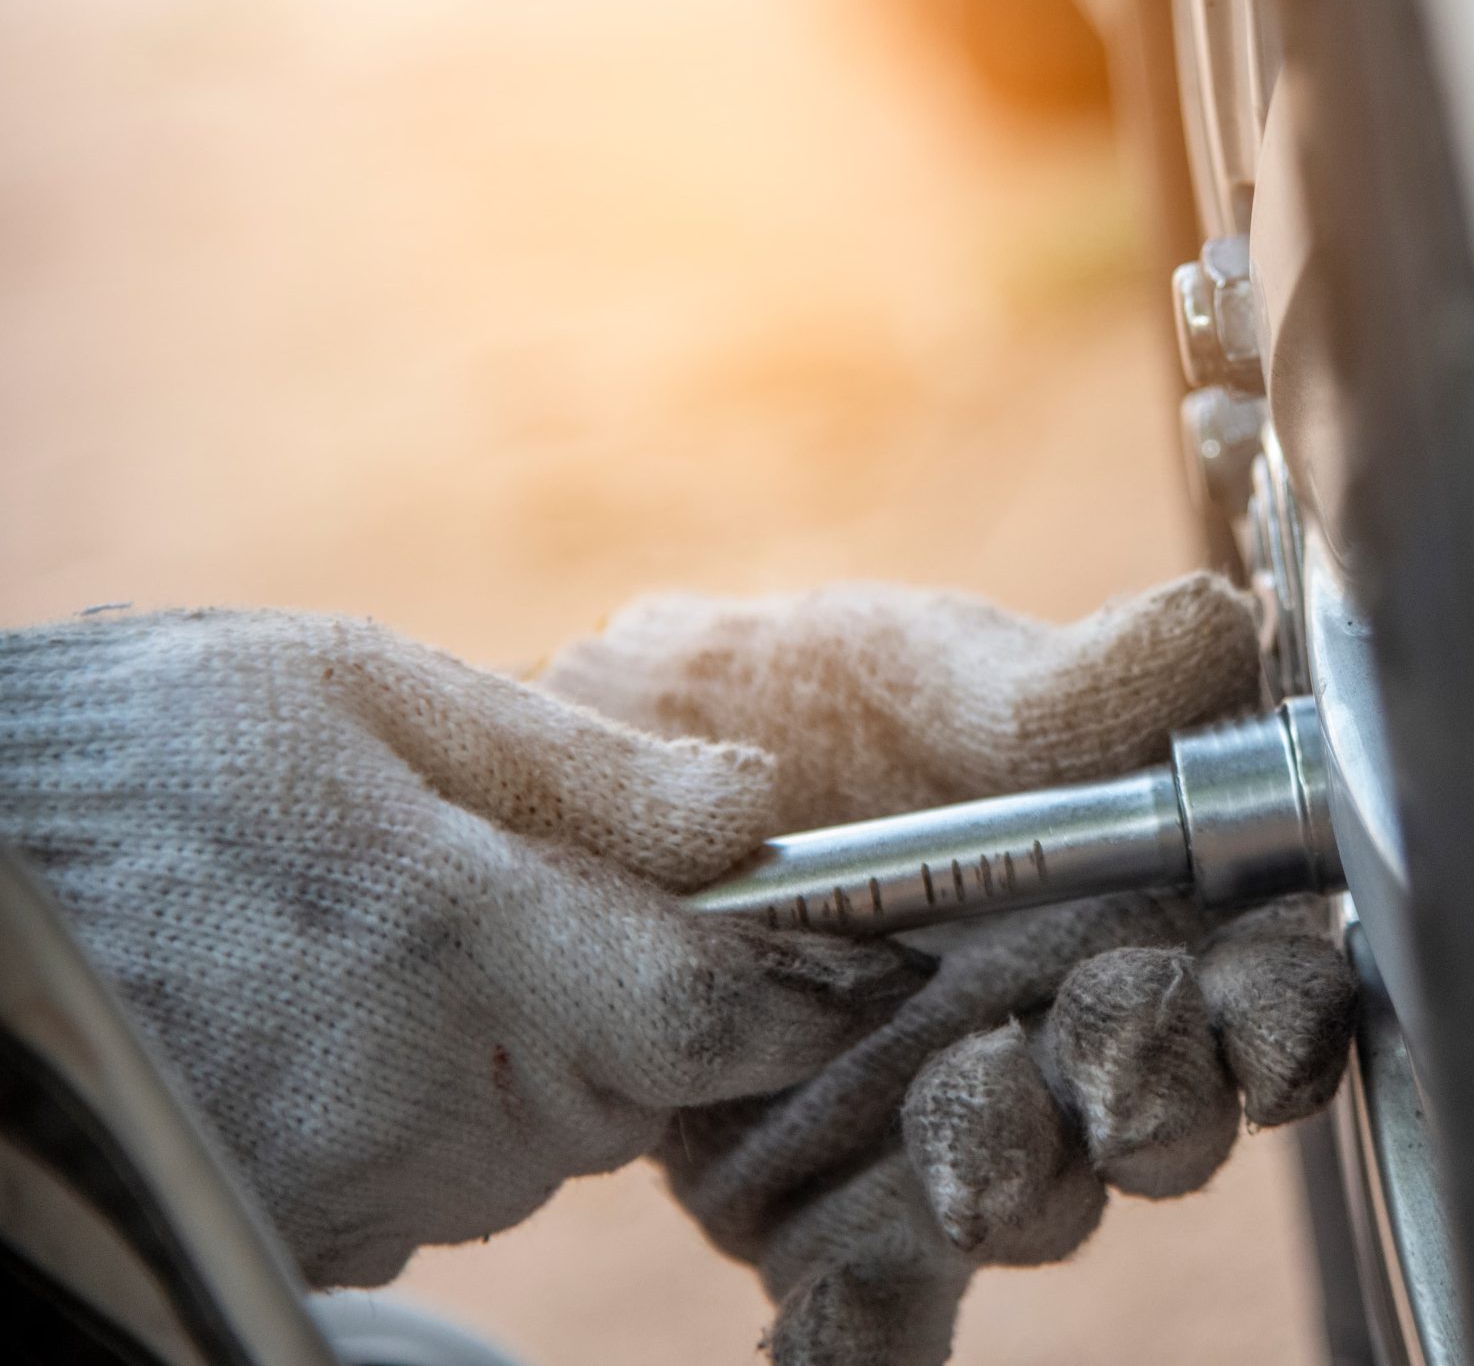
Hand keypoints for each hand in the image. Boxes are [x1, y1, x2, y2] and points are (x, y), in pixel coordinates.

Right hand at [0, 609, 929, 1287]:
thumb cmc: (155, 749)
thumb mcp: (365, 691)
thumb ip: (583, 771)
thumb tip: (756, 807)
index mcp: (448, 931)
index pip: (712, 1011)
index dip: (809, 988)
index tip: (869, 954)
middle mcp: (410, 1087)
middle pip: (643, 1082)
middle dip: (636, 995)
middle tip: (527, 899)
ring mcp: (349, 1181)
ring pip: (550, 1135)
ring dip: (528, 1052)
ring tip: (397, 947)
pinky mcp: (303, 1230)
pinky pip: (447, 1183)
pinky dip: (435, 1111)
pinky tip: (339, 1020)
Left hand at [538, 575, 1357, 1365]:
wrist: (604, 793)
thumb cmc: (801, 705)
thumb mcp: (915, 671)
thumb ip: (1064, 683)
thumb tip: (1215, 629)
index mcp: (1132, 907)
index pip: (1258, 980)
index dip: (1282, 1004)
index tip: (1261, 1001)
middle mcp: (1065, 1037)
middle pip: (1168, 1111)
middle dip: (1160, 1096)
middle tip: (1112, 1059)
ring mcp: (954, 1132)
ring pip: (1039, 1198)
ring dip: (1024, 1173)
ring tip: (968, 1111)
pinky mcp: (832, 1213)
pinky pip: (869, 1308)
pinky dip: (861, 1342)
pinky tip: (826, 1348)